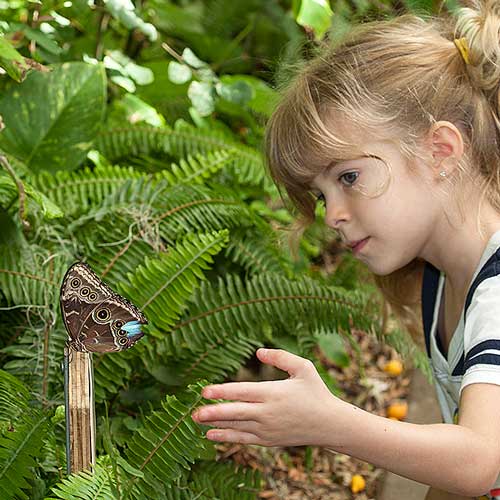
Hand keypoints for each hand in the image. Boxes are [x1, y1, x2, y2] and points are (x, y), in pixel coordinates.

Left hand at [191, 348, 342, 446]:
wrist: (329, 424)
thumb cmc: (316, 392)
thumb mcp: (304, 367)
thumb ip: (281, 357)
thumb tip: (259, 351)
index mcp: (274, 393)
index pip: (242, 392)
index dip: (222, 391)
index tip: (205, 391)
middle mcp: (268, 412)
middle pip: (235, 412)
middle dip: (213, 412)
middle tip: (194, 412)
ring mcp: (267, 429)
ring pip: (236, 426)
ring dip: (215, 423)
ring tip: (196, 420)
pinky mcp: (268, 440)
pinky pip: (243, 439)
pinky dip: (227, 437)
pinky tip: (211, 435)